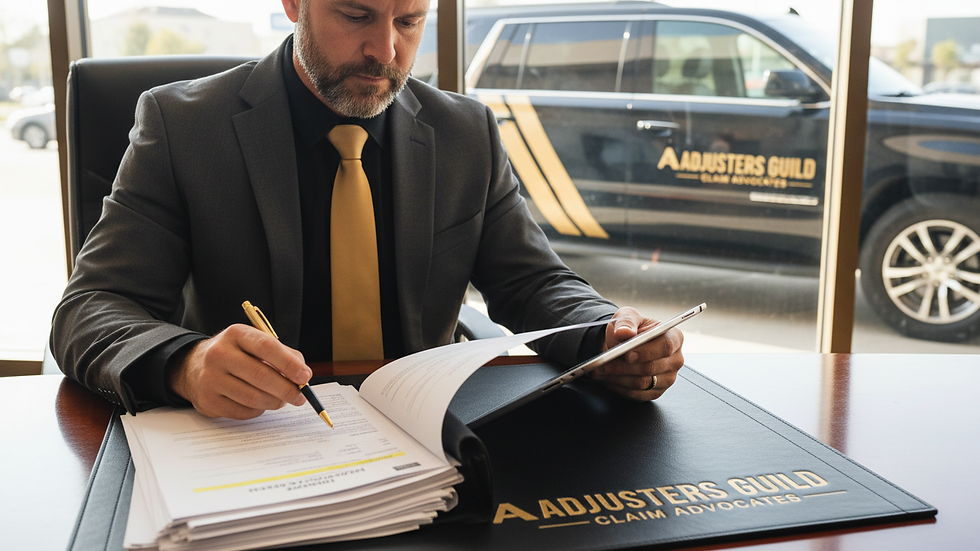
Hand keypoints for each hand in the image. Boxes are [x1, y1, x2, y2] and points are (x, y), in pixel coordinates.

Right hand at [167, 324, 311, 418]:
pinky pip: (243, 412)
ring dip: (275, 402)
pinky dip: (259, 410)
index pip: (266, 347)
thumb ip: (282, 355)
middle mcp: (219, 354)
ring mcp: (210, 379)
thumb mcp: (255, 344)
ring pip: (253, 397)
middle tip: (300, 396)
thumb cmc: (235, 355)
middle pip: (260, 375)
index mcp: (235, 334)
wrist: (194, 367)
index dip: (289, 363)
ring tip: (282, 400)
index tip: (305, 376)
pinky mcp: (208, 401)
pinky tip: (261, 403)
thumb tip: (303, 375)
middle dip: (286, 389)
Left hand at [589, 307, 683, 399]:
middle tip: (602, 364)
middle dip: (623, 367)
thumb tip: (624, 332)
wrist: (624, 343)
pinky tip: (606, 379)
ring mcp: (667, 378)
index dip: (646, 351)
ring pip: (642, 383)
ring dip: (617, 378)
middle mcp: (675, 359)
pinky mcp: (656, 391)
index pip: (665, 346)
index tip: (626, 354)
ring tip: (599, 371)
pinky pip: (637, 395)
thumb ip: (626, 322)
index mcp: (674, 337)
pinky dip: (619, 388)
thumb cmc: (630, 329)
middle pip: (651, 367)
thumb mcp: (626, 316)